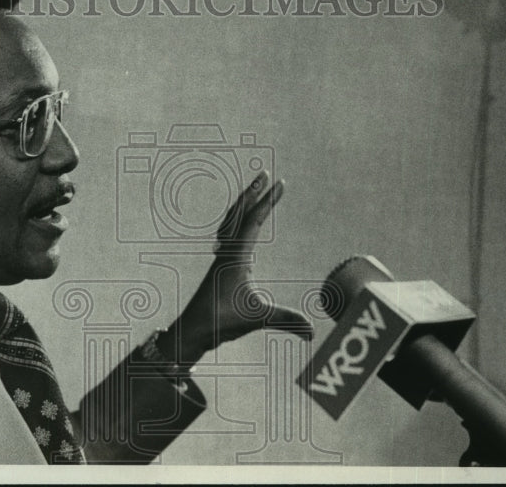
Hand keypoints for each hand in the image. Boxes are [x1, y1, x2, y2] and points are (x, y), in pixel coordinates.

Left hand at [157, 171, 313, 365]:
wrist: (193, 328)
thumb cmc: (221, 321)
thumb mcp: (257, 318)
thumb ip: (286, 320)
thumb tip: (313, 332)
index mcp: (236, 255)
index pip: (254, 220)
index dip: (269, 201)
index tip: (281, 183)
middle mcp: (227, 251)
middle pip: (240, 213)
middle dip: (253, 192)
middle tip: (264, 174)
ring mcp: (222, 257)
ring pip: (232, 222)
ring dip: (244, 204)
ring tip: (254, 191)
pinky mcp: (221, 265)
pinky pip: (229, 234)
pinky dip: (236, 220)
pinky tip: (240, 224)